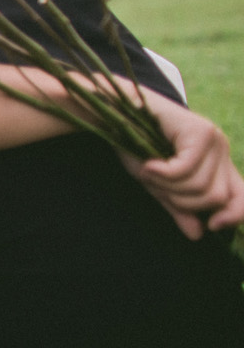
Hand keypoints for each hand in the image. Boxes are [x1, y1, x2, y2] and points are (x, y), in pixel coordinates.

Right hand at [122, 91, 243, 239]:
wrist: (115, 112)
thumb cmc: (135, 146)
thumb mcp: (159, 185)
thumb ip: (180, 207)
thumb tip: (197, 235)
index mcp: (218, 163)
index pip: (242, 197)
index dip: (233, 216)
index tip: (211, 226)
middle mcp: (221, 149)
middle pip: (216, 197)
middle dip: (182, 200)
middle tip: (157, 185)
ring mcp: (212, 138)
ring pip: (200, 185)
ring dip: (167, 185)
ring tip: (149, 171)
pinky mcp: (198, 130)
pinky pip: (185, 169)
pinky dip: (162, 173)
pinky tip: (148, 165)